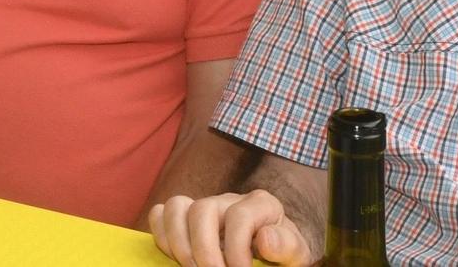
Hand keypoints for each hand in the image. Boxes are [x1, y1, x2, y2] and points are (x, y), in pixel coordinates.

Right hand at [149, 190, 311, 266]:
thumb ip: (288, 246)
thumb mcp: (297, 253)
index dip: (237, 249)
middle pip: (203, 208)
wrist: (276, 249)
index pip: (240, 216)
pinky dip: (161, 235)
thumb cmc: (284, 253)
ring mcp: (205, 206)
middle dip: (204, 249)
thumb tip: (265, 239)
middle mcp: (230, 200)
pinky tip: (176, 258)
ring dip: (179, 243)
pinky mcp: (186, 216)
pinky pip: (161, 213)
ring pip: (176, 206)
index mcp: (261, 205)